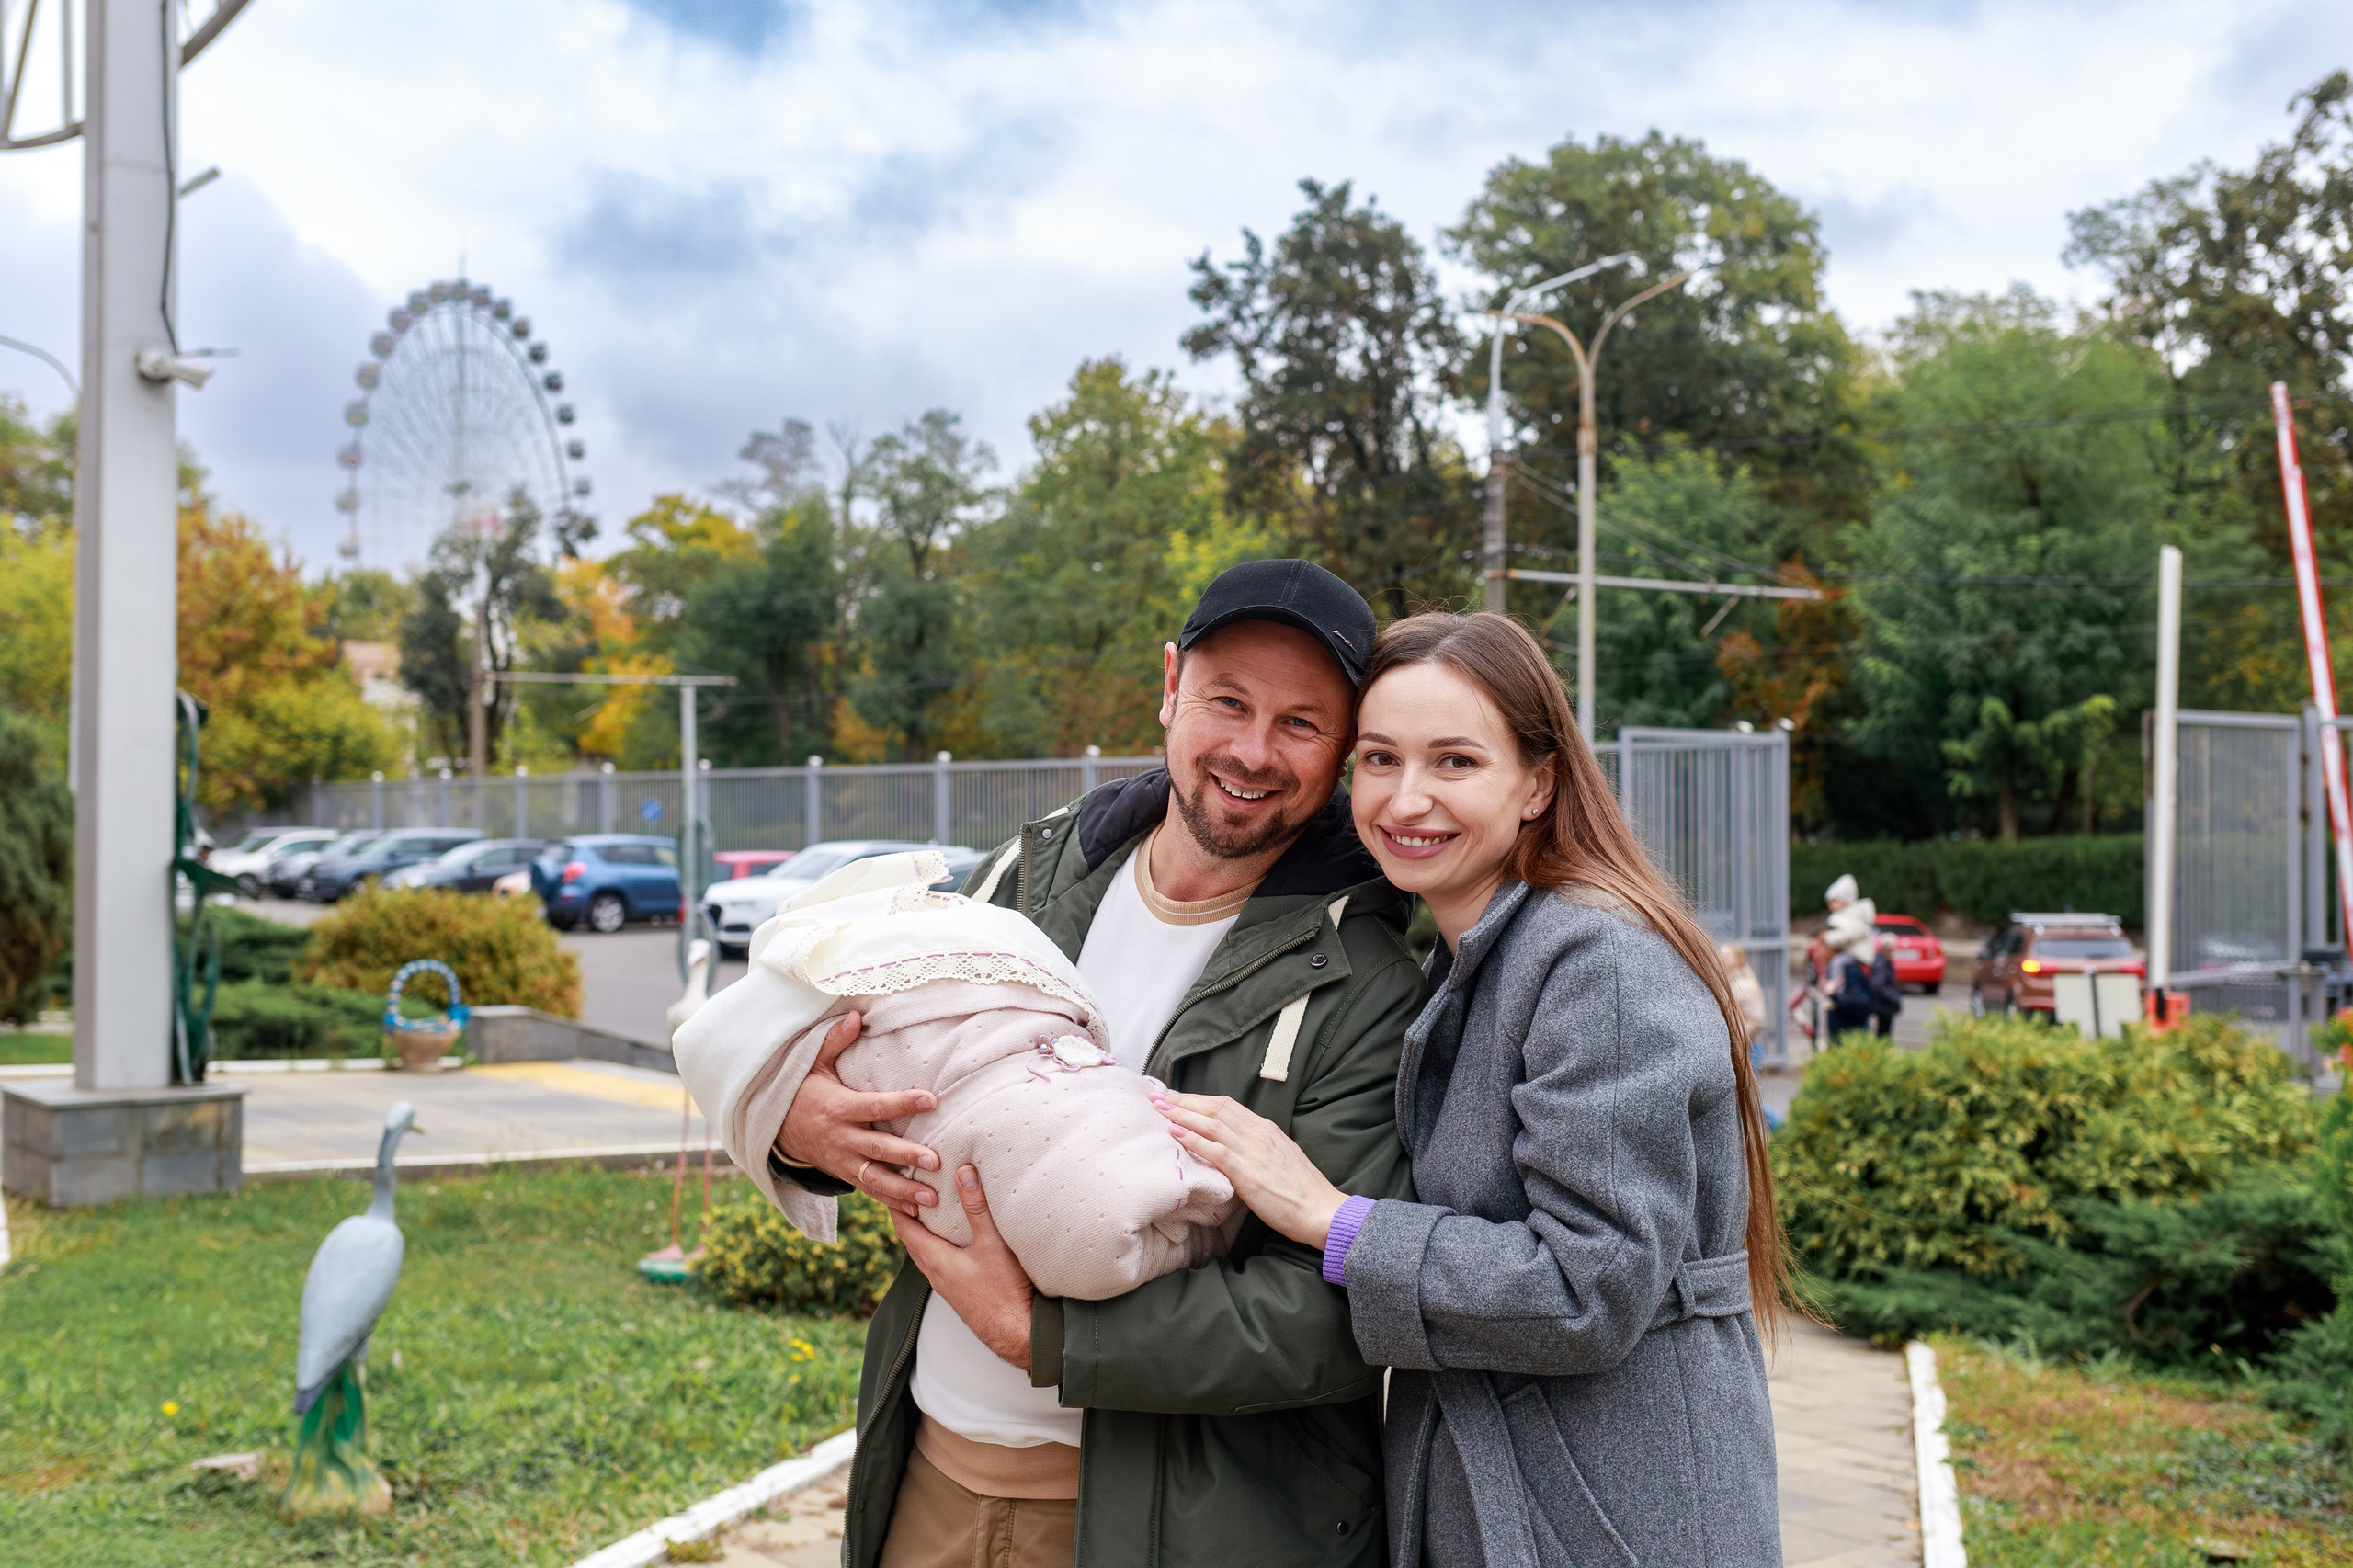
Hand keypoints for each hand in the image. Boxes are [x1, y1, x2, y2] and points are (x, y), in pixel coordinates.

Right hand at [776, 1012, 939, 1217]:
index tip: (931, 1100)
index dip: (902, 1103)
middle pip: (877, 1148)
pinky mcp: (844, 1175)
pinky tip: (917, 1214)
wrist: (773, 1128)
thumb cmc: (801, 1091)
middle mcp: (841, 1138)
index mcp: (838, 1107)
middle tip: (935, 1161)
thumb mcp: (812, 1064)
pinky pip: (869, 1192)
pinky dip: (891, 1204)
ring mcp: (842, 1161)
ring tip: (932, 1199)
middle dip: (906, 1156)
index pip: (875, 1106)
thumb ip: (834, 1041)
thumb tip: (857, 1015)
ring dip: (904, 1191)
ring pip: (875, 1179)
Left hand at [891, 1166, 1034, 1370]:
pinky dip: (936, 1246)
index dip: (896, 1205)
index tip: (893, 1183)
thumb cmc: (1003, 1291)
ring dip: (921, 1232)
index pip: (905, 1228)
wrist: (1016, 1333)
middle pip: (911, 1240)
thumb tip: (964, 1172)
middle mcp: (935, 1274)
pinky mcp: (959, 1292)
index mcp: (935, 1260)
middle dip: (907, 1216)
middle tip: (907, 1192)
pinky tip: (952, 1242)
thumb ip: (977, 1207)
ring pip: (924, 1254)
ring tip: (928, 1212)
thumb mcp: (991, 1243)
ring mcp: (946, 1285)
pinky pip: (938, 1263)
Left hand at [1154, 1091, 1346, 1249]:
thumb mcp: (1280, 1158)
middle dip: (1183, 1100)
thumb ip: (1258, 1148)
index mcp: (1266, 1129)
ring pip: (1211, 1124)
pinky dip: (1193, 1139)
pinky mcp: (1248, 1172)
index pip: (1226, 1105)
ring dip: (1181, 1114)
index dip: (1198, 1099)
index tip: (1176, 1096)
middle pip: (1214, 1107)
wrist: (1321, 1210)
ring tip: (1158, 1109)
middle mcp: (1258, 1133)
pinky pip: (1215, 1150)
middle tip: (1157, 1095)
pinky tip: (1175, 1133)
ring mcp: (1253, 1151)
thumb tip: (1234, 1147)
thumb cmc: (1302, 1191)